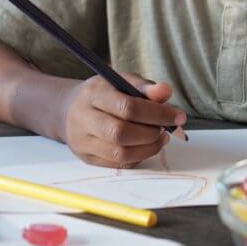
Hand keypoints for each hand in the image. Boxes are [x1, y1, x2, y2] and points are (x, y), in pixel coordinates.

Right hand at [60, 71, 187, 167]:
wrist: (68, 109)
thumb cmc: (102, 93)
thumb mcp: (121, 81)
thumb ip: (144, 87)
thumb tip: (166, 91)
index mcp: (93, 94)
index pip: (128, 107)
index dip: (157, 113)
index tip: (178, 116)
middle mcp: (83, 118)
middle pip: (121, 133)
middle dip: (151, 133)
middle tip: (166, 129)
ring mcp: (82, 141)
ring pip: (119, 153)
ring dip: (148, 148)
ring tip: (159, 138)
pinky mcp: (87, 158)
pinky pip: (117, 164)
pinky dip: (137, 157)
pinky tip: (144, 146)